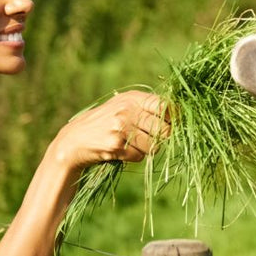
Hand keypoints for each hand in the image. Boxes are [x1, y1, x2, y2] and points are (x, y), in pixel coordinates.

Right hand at [50, 90, 169, 169]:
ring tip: (131, 144)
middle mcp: (127, 110)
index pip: (165, 106)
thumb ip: (148, 108)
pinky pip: (140, 156)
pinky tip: (122, 151)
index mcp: (132, 98)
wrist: (75, 139)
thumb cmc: (107, 122)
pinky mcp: (116, 146)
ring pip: (154, 145)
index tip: (171, 124)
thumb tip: (180, 116)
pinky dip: (135, 157)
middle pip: (164, 129)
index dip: (173, 118)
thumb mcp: (124, 106)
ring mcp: (121, 128)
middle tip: (148, 138)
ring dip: (147, 149)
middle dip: (161, 137)